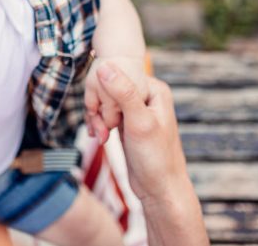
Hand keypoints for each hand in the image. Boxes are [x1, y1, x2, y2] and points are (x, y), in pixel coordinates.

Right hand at [95, 62, 208, 245]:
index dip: (106, 89)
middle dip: (100, 106)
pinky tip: (100, 137)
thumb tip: (105, 66)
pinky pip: (107, 115)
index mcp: (155, 90)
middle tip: (101, 128)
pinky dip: (100, 124)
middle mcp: (147, 97)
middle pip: (111, 88)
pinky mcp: (128, 124)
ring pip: (106, 102)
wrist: (158, 190)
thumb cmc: (155, 158)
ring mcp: (137, 110)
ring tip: (101, 135)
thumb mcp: (139, 122)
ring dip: (98, 117)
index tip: (101, 109)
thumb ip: (123, 92)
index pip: (121, 74)